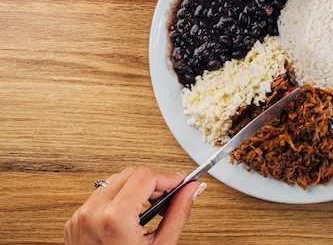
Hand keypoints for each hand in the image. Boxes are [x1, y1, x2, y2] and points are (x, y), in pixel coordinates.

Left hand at [64, 166, 205, 244]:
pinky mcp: (74, 224)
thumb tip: (192, 190)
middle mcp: (93, 214)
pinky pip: (100, 197)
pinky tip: (130, 215)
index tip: (180, 183)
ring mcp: (80, 219)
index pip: (145, 176)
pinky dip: (118, 199)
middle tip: (168, 196)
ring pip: (114, 182)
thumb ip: (179, 212)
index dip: (167, 177)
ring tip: (150, 208)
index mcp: (114, 218)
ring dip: (135, 189)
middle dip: (153, 182)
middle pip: (130, 174)